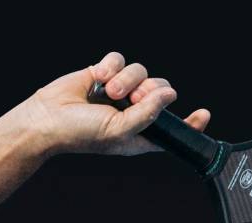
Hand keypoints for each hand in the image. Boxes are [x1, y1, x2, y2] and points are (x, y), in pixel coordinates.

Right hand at [27, 50, 210, 157]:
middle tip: (132, 99)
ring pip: (141, 71)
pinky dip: (110, 66)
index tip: (203, 114)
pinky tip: (98, 78)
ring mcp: (119, 92)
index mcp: (138, 133)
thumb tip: (169, 93)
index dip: (188, 122)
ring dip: (126, 79)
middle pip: (160, 90)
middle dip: (149, 91)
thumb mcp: (118, 131)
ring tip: (108, 92)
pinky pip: (120, 59)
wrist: (48, 118)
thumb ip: (147, 114)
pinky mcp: (105, 73)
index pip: (171, 129)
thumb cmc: (78, 134)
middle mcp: (132, 112)